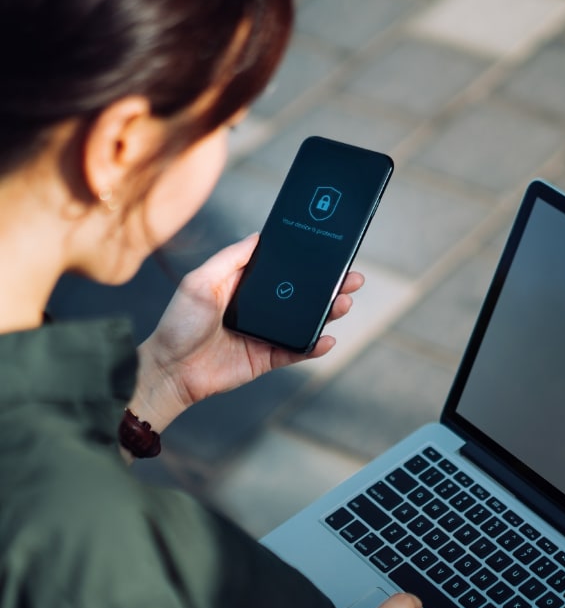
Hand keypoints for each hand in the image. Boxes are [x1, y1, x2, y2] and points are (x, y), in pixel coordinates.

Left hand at [132, 234, 363, 431]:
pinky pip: (296, 351)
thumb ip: (231, 259)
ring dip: (327, 313)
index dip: (305, 261)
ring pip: (304, 321)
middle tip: (351, 277)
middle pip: (301, 294)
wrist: (169, 370)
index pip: (282, 269)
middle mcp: (258, 308)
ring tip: (343, 303)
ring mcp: (265, 333)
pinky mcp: (266, 359)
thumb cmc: (178, 324)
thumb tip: (259, 237)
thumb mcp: (200, 281)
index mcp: (243, 285)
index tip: (329, 250)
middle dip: (328, 286)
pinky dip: (314, 346)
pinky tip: (327, 338)